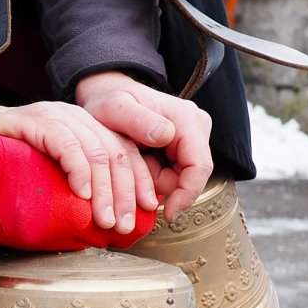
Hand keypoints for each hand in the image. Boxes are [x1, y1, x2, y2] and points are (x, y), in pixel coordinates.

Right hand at [0, 98, 161, 233]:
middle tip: (125, 226)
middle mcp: (77, 118)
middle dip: (125, 192)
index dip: (140, 181)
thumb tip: (112, 219)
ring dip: (104, 191)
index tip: (149, 209)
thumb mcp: (55, 174)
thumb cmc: (13, 166)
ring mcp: (56, 116)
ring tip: (105, 219)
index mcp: (88, 127)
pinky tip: (80, 194)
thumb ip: (81, 186)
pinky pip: (65, 142)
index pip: (126, 151)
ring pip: (96, 150)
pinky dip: (77, 170)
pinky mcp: (34, 120)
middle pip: (116, 153)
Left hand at [74, 70, 212, 220]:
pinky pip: (172, 173)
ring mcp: (192, 137)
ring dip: (154, 177)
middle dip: (161, 182)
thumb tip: (167, 135)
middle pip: (189, 176)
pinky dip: (153, 173)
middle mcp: (196, 126)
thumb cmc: (108, 100)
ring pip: (179, 178)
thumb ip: (138, 120)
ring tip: (134, 157)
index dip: (186, 195)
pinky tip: (140, 158)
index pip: (200, 167)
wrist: (107, 93)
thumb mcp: (115, 108)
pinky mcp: (183, 146)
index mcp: (187, 118)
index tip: (167, 214)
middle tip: (134, 165)